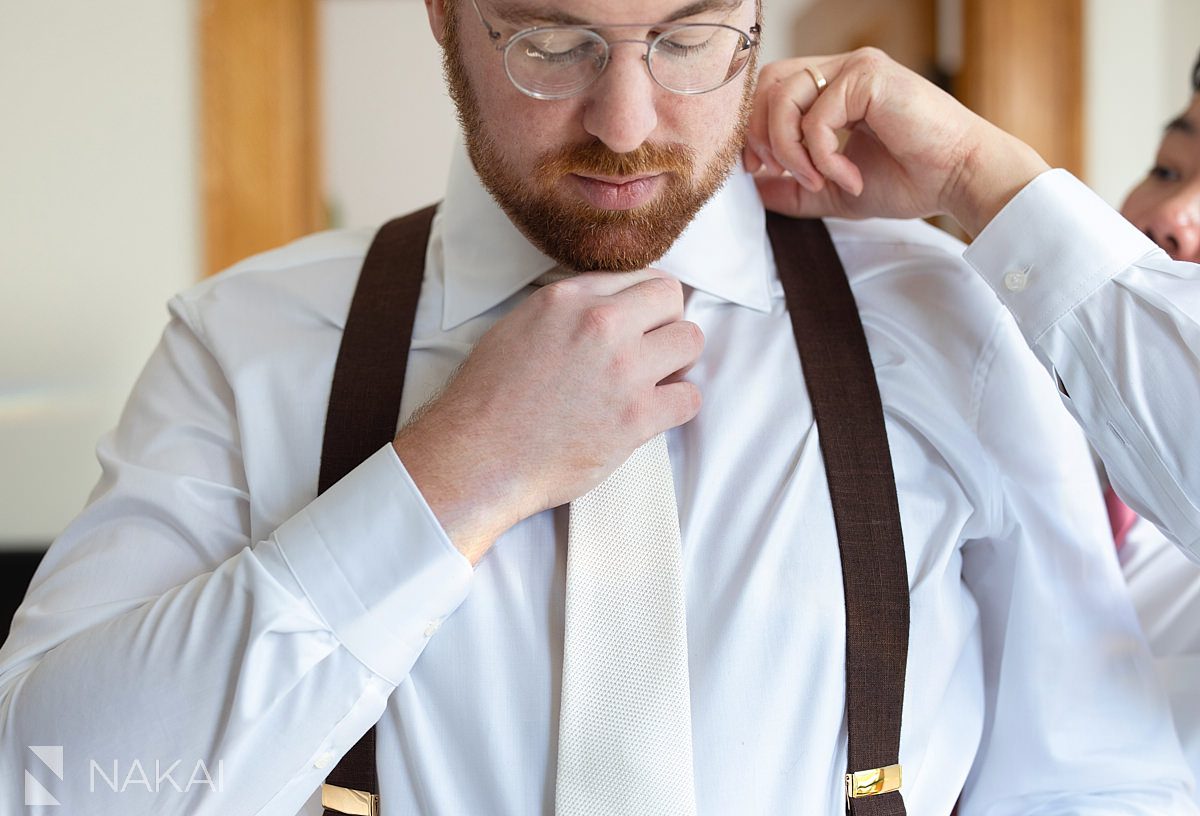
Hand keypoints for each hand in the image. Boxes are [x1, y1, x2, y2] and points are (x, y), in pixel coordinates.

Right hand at [393, 271, 703, 563]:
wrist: (477, 457)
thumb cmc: (486, 400)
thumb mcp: (517, 327)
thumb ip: (566, 310)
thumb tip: (602, 307)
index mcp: (568, 298)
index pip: (638, 276)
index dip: (643, 302)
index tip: (640, 322)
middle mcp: (601, 324)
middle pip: (671, 299)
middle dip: (665, 323)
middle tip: (649, 350)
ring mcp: (624, 369)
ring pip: (691, 341)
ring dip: (677, 361)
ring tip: (654, 380)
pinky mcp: (637, 417)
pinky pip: (690, 398)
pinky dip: (677, 405)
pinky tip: (654, 413)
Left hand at [744, 48, 1049, 236]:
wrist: (959, 179)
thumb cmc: (910, 180)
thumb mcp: (834, 190)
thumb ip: (792, 187)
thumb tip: (752, 187)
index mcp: (835, 87)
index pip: (772, 91)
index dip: (755, 130)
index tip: (762, 170)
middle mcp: (844, 69)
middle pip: (769, 85)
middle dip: (763, 136)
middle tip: (781, 173)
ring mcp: (856, 68)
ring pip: (784, 98)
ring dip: (791, 150)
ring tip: (820, 181)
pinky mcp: (868, 76)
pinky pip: (816, 118)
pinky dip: (823, 157)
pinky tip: (849, 177)